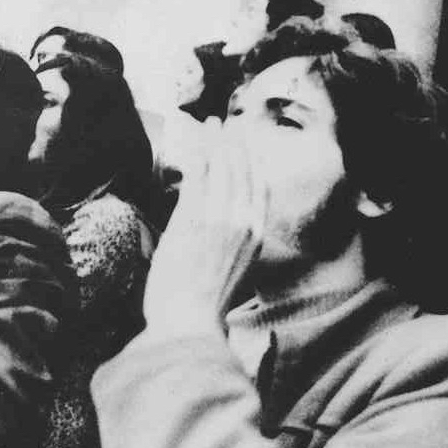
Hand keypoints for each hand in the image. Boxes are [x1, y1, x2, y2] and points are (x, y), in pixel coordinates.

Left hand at [142, 118, 266, 336]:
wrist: (188, 323)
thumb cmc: (205, 308)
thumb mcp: (235, 274)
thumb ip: (236, 247)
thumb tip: (229, 234)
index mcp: (256, 237)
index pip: (258, 188)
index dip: (252, 162)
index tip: (246, 144)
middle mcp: (242, 223)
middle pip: (241, 173)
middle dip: (234, 143)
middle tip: (227, 123)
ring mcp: (218, 220)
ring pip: (220, 170)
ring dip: (215, 142)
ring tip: (211, 123)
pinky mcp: (193, 220)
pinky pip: (198, 179)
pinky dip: (197, 157)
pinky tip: (195, 142)